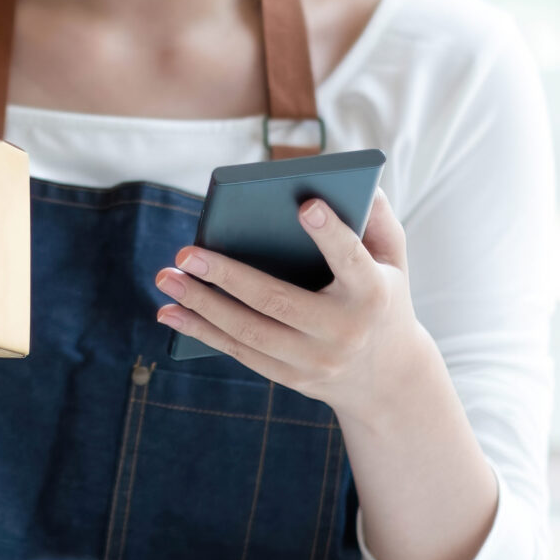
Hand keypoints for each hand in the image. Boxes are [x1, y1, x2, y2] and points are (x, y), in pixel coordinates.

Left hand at [153, 189, 422, 412]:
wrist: (388, 378)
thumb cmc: (384, 298)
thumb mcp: (393, 260)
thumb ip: (379, 219)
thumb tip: (360, 181)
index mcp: (372, 293)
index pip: (351, 260)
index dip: (330, 234)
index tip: (305, 203)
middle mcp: (343, 331)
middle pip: (278, 302)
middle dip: (228, 276)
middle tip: (186, 253)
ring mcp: (315, 360)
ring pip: (250, 332)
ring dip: (201, 306)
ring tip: (166, 278)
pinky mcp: (292, 378)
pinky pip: (241, 353)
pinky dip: (202, 332)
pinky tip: (169, 312)